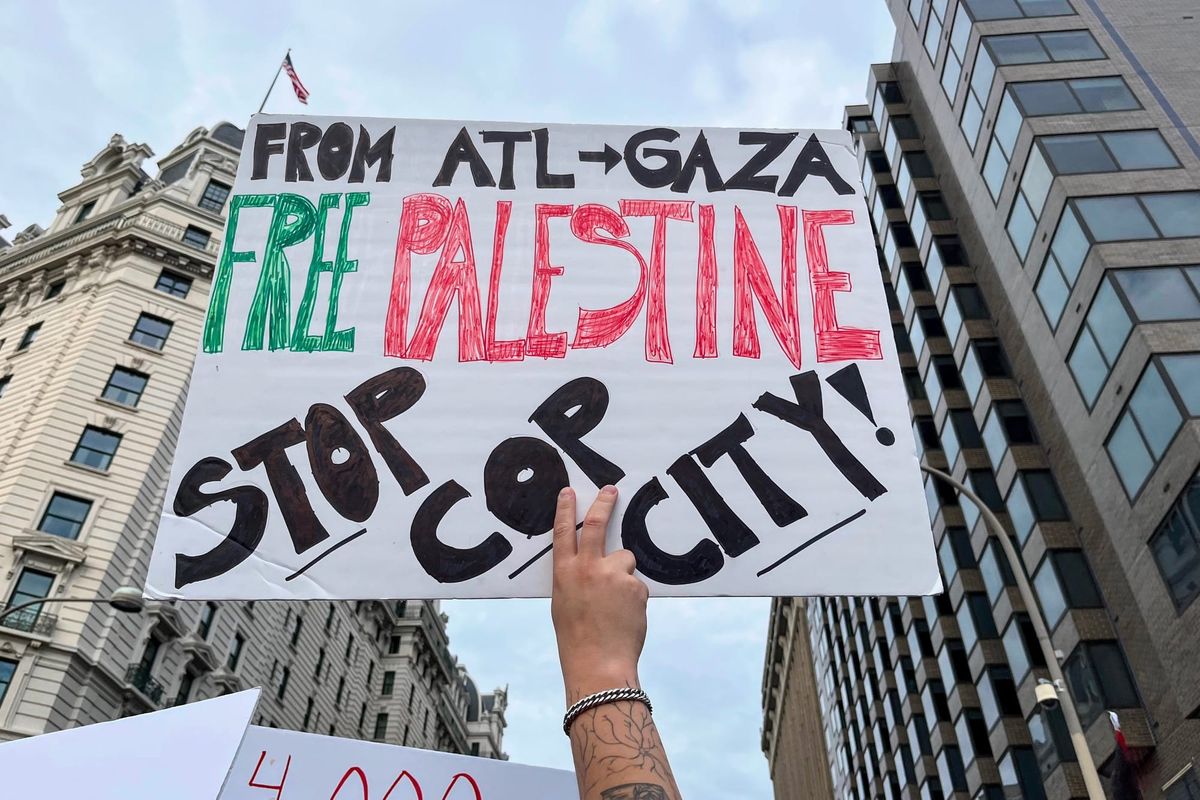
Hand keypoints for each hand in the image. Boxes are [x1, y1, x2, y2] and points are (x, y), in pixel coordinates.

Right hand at [551, 486, 648, 702]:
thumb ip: (575, 578)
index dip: (565, 509)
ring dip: (623, 574)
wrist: (599, 663)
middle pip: (596, 524)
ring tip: (616, 604)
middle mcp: (588, 568)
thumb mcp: (564, 603)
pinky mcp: (635, 586)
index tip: (569, 492)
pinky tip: (625, 616)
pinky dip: (633, 596)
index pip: (563, 532)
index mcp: (564, 573)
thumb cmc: (577, 638)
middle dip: (604, 503)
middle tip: (611, 489)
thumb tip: (590, 565)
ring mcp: (613, 575)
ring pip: (624, 560)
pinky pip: (636, 584)